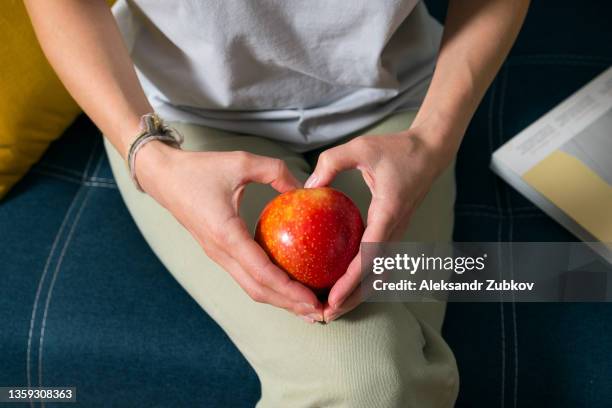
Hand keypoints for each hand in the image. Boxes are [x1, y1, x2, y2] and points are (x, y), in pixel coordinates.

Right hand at [136, 141, 323, 321]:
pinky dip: (268, 286)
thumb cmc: (199, 168)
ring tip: (307, 306)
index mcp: (226, 234)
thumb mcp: (241, 161)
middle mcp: (220, 252)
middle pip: (258, 290)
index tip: (313, 299)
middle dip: (289, 304)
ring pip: (251, 287)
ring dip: (279, 300)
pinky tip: (287, 284)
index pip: (262, 272)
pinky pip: (245, 275)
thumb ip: (275, 172)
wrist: (163, 176)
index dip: (289, 289)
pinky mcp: (218, 252)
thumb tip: (305, 189)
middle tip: (320, 312)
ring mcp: (218, 255)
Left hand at [305, 127, 454, 321]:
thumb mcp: (361, 147)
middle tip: (326, 315)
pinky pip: (378, 261)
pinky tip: (341, 280)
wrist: (431, 151)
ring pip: (378, 273)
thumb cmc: (397, 148)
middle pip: (375, 277)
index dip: (350, 282)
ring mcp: (397, 233)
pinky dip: (362, 277)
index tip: (332, 299)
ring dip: (358, 292)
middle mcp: (395, 230)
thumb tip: (307, 187)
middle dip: (352, 300)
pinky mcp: (393, 231)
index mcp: (388, 214)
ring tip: (332, 306)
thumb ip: (331, 163)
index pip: (369, 257)